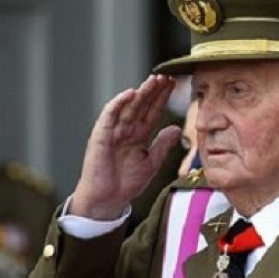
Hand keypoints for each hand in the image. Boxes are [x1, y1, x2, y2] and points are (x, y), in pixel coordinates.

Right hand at [69, 75, 181, 219]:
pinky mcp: (100, 136)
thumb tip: (178, 128)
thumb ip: (163, 145)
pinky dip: (119, 104)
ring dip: (140, 93)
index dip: (163, 98)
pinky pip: (109, 116)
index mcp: (139, 135)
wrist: (108, 200)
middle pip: (142, 105)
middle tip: (167, 76)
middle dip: (154, 90)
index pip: (153, 111)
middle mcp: (126, 129)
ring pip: (128, 107)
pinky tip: (130, 94)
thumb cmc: (126, 183)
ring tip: (153, 80)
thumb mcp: (152, 162)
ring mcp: (113, 131)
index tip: (175, 85)